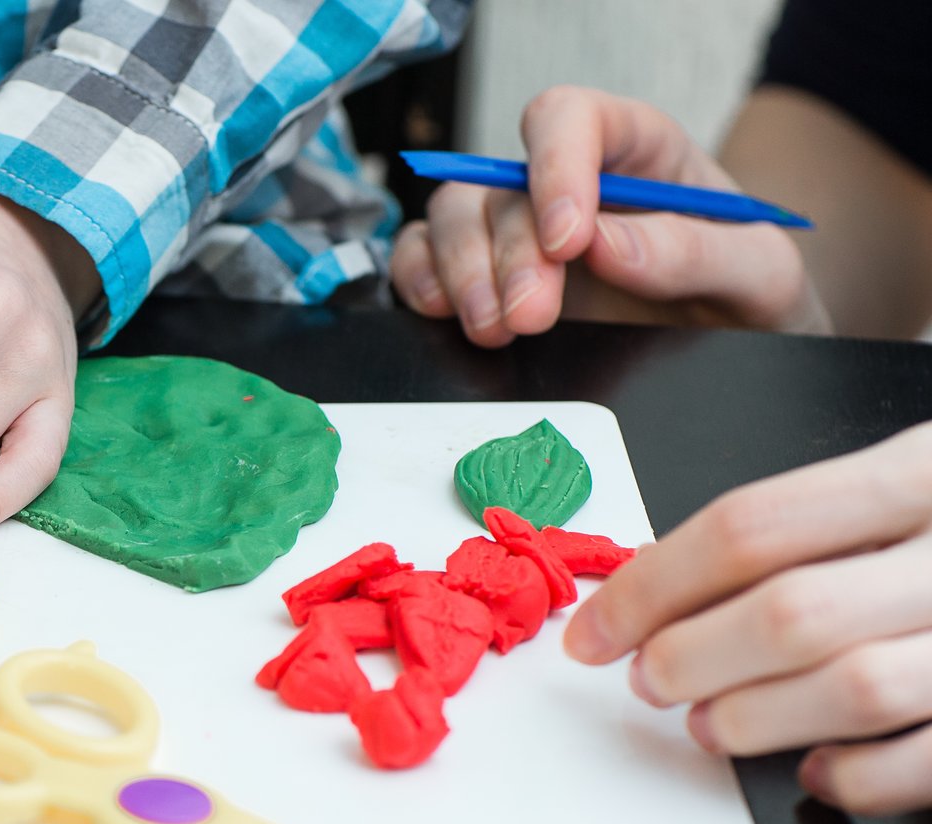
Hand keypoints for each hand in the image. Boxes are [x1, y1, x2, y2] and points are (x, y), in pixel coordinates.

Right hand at [391, 87, 826, 346]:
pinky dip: (419, 282)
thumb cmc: (748, 297)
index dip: (555, 165)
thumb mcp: (759, 273)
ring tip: (495, 328)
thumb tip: (607, 246)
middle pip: (501, 184)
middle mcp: (566, 183)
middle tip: (532, 316)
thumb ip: (692, 253)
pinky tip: (445, 313)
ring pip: (452, 217)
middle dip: (510, 255)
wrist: (738, 348)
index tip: (568, 240)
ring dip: (461, 274)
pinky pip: (423, 259)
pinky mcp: (486, 277)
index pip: (571, 119)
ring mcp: (519, 230)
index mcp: (636, 151)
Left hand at [566, 422, 931, 814]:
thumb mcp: (914, 474)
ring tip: (708, 726)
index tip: (594, 630)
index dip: (651, 586)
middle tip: (646, 679)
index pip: (753, 525)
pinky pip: (929, 758)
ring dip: (755, 719)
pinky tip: (816, 771)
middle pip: (791, 611)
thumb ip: (814, 522)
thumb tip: (661, 588)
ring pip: (856, 689)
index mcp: (927, 467)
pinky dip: (859, 777)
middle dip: (691, 657)